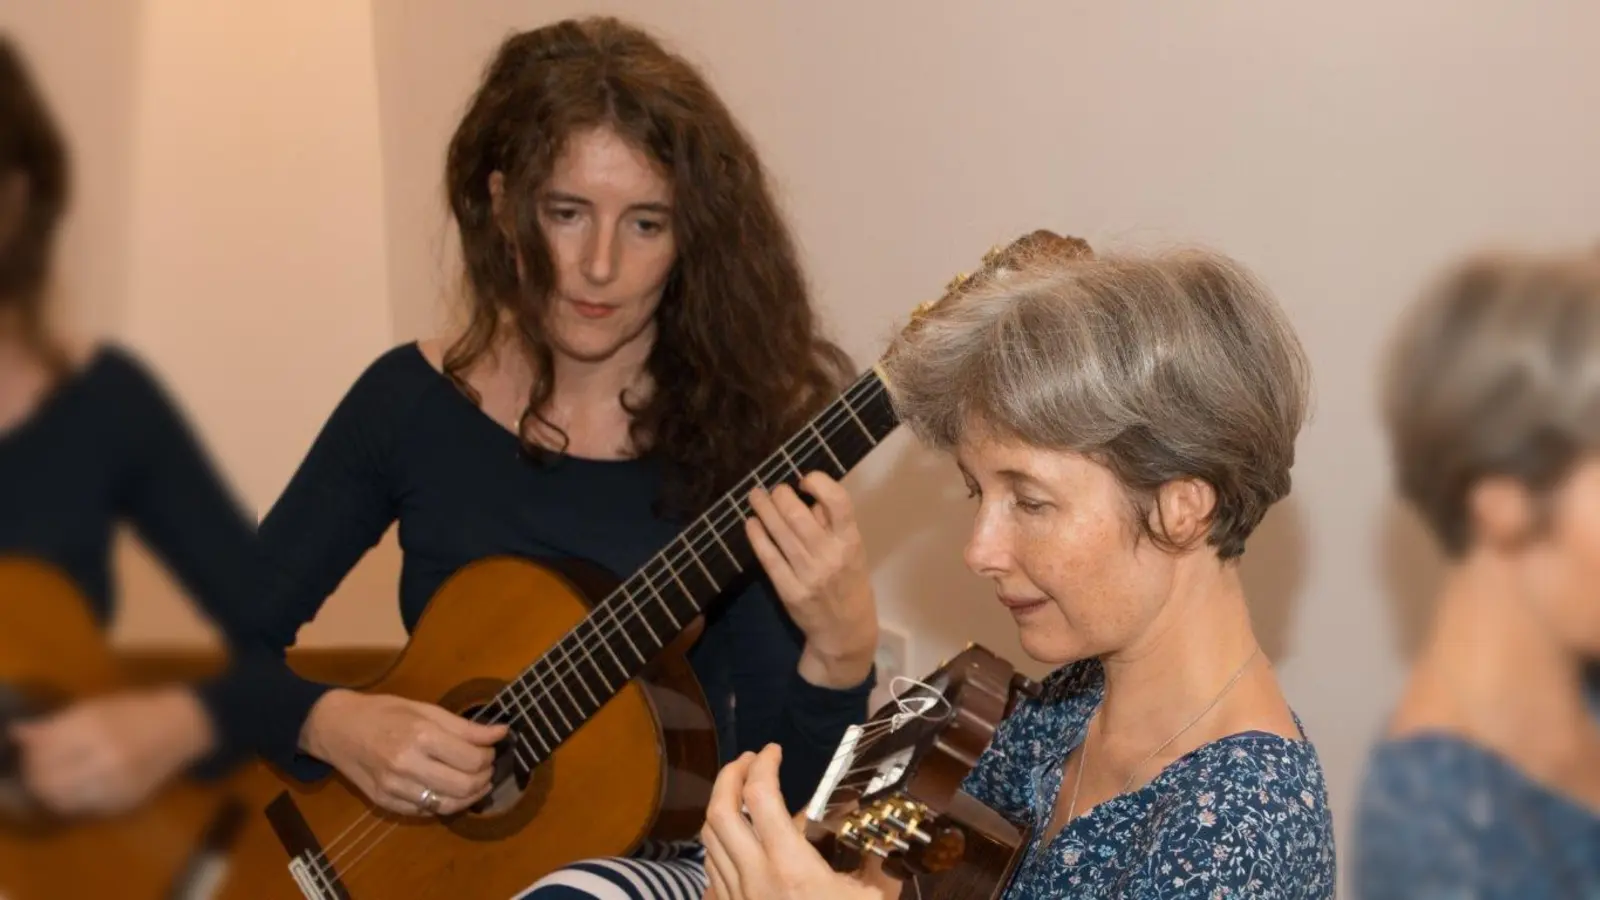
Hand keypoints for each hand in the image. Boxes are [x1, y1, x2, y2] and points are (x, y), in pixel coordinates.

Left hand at [10, 687, 214, 816]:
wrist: (182, 727)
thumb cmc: (136, 711)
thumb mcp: (94, 708)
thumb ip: (54, 724)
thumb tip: (17, 734)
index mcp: (94, 727)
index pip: (42, 750)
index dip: (30, 754)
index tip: (31, 752)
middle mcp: (105, 757)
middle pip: (47, 779)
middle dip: (35, 777)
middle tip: (38, 771)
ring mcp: (117, 782)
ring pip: (62, 800)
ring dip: (51, 793)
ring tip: (55, 781)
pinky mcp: (126, 801)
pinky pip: (84, 809)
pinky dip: (74, 800)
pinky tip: (80, 787)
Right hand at [300, 690, 506, 816]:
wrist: (337, 728)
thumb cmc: (384, 711)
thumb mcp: (425, 709)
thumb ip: (464, 726)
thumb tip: (501, 733)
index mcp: (420, 735)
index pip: (473, 759)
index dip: (489, 756)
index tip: (490, 748)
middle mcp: (407, 765)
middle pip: (465, 786)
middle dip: (485, 778)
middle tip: (486, 767)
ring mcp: (395, 788)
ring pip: (448, 805)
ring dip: (470, 796)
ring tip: (474, 782)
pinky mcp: (385, 803)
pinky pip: (426, 812)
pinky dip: (445, 803)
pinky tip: (448, 790)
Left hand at [700, 743, 885, 899]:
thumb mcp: (878, 899)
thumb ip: (878, 859)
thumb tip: (882, 826)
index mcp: (791, 869)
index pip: (760, 796)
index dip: (763, 764)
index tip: (775, 750)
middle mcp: (755, 881)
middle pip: (718, 812)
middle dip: (729, 776)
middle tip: (750, 760)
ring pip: (708, 841)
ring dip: (721, 809)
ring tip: (744, 795)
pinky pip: (712, 874)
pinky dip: (719, 848)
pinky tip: (740, 846)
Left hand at [746, 472, 878, 688]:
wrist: (846, 632)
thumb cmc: (849, 584)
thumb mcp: (852, 552)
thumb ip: (833, 526)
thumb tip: (806, 497)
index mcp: (851, 542)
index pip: (839, 503)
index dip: (819, 483)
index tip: (804, 480)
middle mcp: (830, 556)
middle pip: (798, 515)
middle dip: (780, 495)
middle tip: (774, 490)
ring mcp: (809, 575)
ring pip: (780, 533)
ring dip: (764, 509)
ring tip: (755, 496)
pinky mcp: (790, 591)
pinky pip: (769, 558)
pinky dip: (757, 537)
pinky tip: (751, 523)